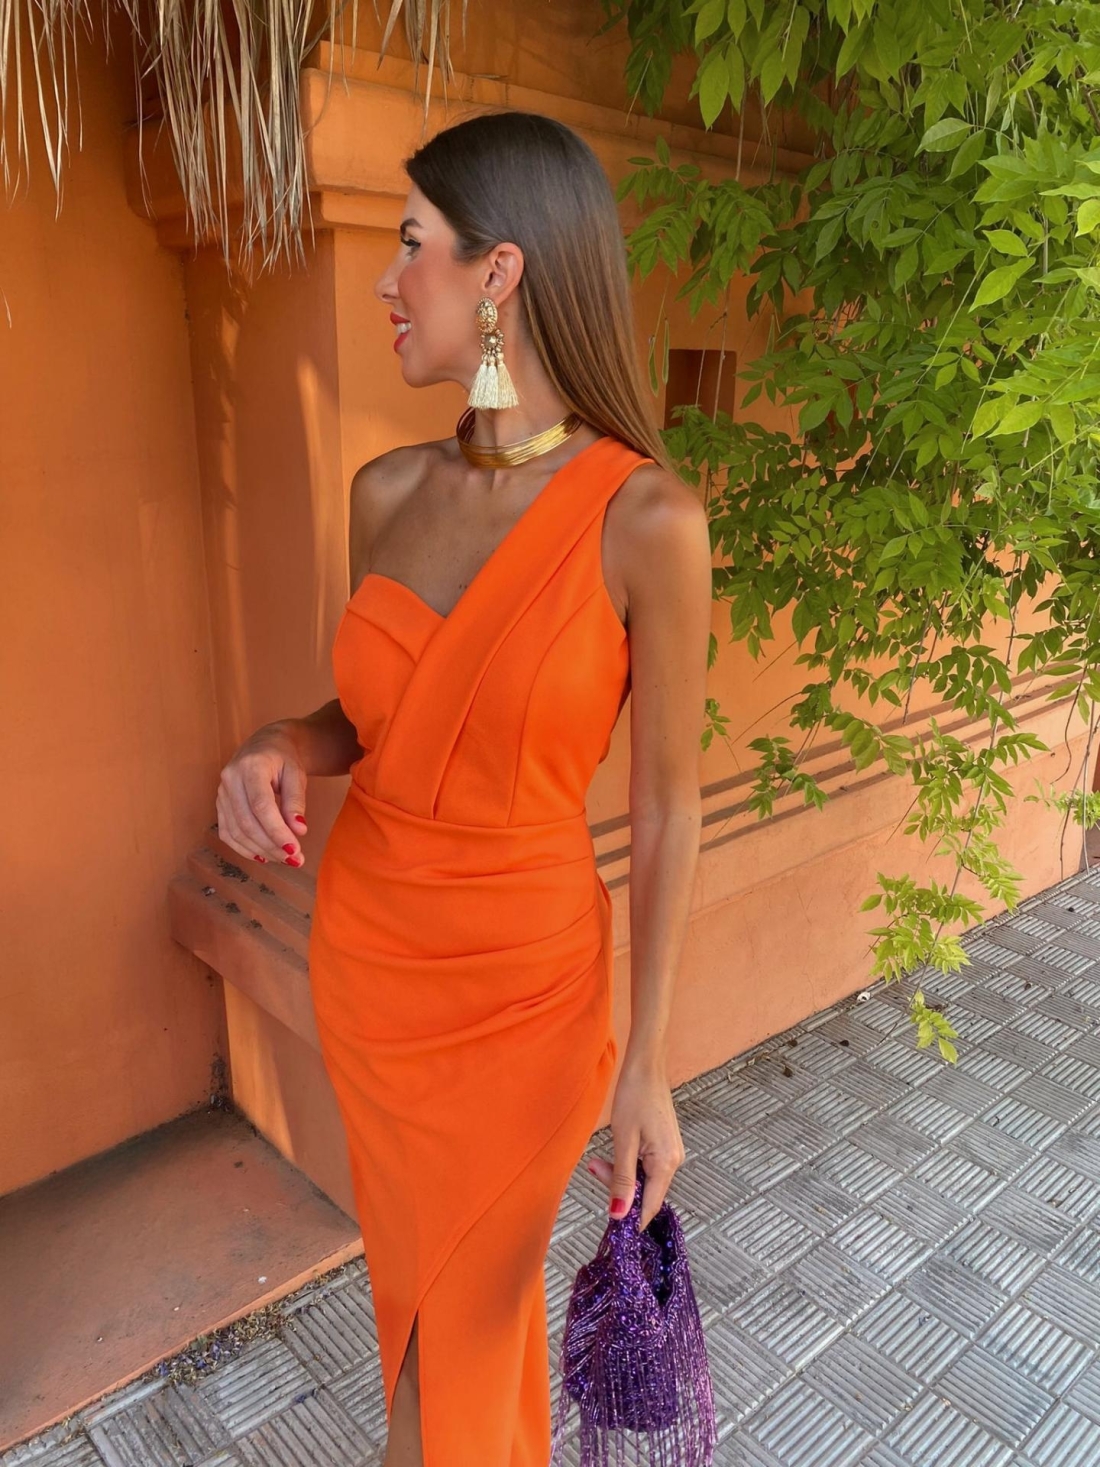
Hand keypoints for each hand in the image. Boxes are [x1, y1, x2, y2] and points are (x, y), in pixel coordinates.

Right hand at [216, 723, 309, 867]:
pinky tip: (263, 856)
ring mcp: (221, 793)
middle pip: (247, 821)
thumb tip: (299, 830)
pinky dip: (244, 848)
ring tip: (284, 859)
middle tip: (294, 860)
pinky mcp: (220, 805)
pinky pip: (227, 833)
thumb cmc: (284, 759)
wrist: (266, 745)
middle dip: (271, 845)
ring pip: (236, 831)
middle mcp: (230, 779)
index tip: (294, 849)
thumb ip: (296, 801)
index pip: (261, 805)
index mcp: (251, 766)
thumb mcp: (297, 774)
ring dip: (260, 850)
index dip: (276, 831)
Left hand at [586, 1056, 684, 1230]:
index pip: (649, 1207)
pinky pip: (645, 1166)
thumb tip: (619, 1215)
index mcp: (666, 1163)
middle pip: (645, 1193)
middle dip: (618, 1188)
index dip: (629, 1218)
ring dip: (620, 1174)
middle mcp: (674, 1161)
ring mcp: (670, 1153)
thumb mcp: (623, 1140)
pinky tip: (614, 1153)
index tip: (608, 1222)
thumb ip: (622, 1179)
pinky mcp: (664, 1145)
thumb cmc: (634, 1097)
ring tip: (597, 1159)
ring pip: (643, 1179)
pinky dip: (627, 1164)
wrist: (645, 1066)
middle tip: (593, 1167)